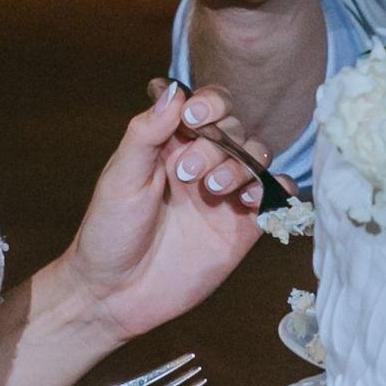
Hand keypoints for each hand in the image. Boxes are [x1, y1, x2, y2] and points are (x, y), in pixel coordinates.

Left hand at [55, 79, 287, 344]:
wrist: (114, 295)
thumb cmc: (109, 231)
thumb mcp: (121, 177)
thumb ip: (147, 132)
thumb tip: (174, 89)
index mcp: (173, 144)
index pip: (206, 106)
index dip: (209, 103)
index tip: (194, 116)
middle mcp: (203, 163)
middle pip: (235, 129)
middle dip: (217, 144)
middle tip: (187, 174)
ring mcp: (224, 195)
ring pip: (256, 158)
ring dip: (242, 165)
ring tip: (214, 189)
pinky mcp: (240, 228)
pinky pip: (273, 198)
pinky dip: (276, 190)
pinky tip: (254, 199)